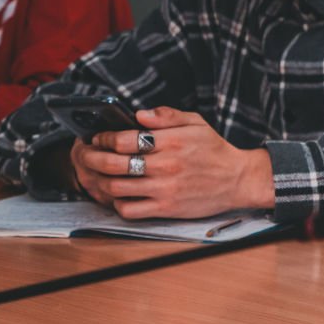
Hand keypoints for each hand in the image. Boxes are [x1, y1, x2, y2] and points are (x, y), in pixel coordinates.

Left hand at [70, 106, 275, 219]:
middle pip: (113, 163)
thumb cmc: (215, 151)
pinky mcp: (166, 208)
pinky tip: (117, 195)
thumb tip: (139, 114)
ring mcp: (164, 189)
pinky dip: (116, 202)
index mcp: (171, 141)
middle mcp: (165, 166)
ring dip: (98, 180)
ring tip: (96, 174)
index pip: (123, 139)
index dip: (103, 138)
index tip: (98, 138)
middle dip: (91, 158)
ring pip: (115, 187)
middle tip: (86, 155)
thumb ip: (167, 115)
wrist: (238, 180)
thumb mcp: (196, 123)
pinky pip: (129, 209)